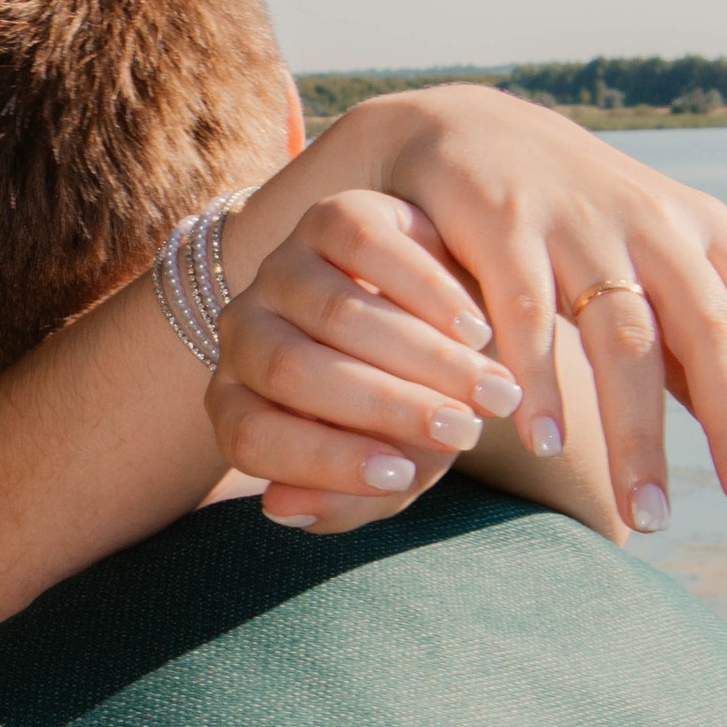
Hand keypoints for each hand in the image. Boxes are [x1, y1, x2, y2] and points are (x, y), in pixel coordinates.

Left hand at [205, 190, 529, 530]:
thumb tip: (281, 508)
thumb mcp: (386, 473)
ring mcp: (281, 269)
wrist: (446, 334)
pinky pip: (368, 250)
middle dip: (386, 407)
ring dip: (424, 357)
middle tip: (466, 432)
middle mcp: (242, 330)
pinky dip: (428, 293)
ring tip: (491, 391)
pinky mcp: (329, 218)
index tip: (403, 475)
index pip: (251, 437)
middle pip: (292, 370)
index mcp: (235, 402)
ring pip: (336, 312)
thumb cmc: (408, 419)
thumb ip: (341, 502)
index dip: (325, 462)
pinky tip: (476, 330)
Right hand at [275, 85, 726, 533]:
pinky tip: (546, 442)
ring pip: (622, 335)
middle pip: (709, 329)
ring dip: (637, 430)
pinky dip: (539, 378)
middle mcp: (654, 225)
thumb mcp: (656, 273)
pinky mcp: (504, 227)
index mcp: (704, 234)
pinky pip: (526, 313)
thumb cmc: (575, 218)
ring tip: (649, 513)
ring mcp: (579, 224)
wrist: (458, 128)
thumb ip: (709, 361)